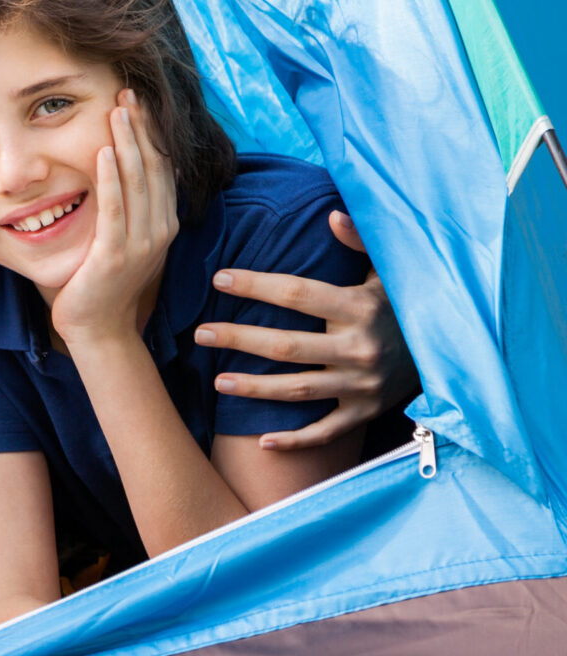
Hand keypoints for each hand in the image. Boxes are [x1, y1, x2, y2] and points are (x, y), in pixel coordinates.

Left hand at [50, 90, 178, 341]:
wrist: (98, 327)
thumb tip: (127, 167)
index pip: (161, 167)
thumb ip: (131, 207)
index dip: (151, 132)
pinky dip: (110, 179)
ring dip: (127, 142)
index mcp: (164, 223)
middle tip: (127, 92)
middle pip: (153, 167)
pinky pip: (114, 209)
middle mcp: (160, 230)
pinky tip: (104, 152)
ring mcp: (140, 244)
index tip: (139, 101)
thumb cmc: (104, 280)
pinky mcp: (115, 255)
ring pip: (137, 182)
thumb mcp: (125, 237)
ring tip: (117, 110)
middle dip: (140, 127)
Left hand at [196, 211, 418, 449]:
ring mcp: (362, 386)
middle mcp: (360, 349)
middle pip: (287, 346)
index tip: (220, 279)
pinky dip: (295, 441)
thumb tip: (332, 213)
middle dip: (239, 339)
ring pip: (298, 390)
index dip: (256, 286)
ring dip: (255, 388)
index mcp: (360, 308)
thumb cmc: (405, 305)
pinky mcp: (365, 413)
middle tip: (200, 333)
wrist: (453, 352)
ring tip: (217, 381)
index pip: (298, 295)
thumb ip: (361, 242)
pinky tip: (262, 441)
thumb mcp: (390, 271)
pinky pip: (326, 432)